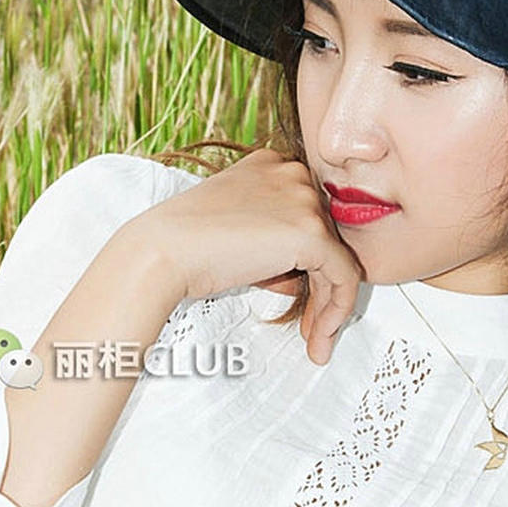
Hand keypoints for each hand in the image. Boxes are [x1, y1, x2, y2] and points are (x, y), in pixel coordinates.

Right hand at [128, 147, 364, 365]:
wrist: (163, 251)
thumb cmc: (185, 245)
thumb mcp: (234, 227)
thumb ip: (270, 238)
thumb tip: (297, 276)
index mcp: (272, 165)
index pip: (306, 216)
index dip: (307, 261)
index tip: (300, 296)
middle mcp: (293, 174)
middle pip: (325, 238)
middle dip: (320, 287)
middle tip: (310, 327)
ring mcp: (304, 201)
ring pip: (337, 260)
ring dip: (329, 307)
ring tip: (315, 341)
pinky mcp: (311, 233)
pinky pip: (344, 277)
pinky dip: (337, 311)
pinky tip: (319, 338)